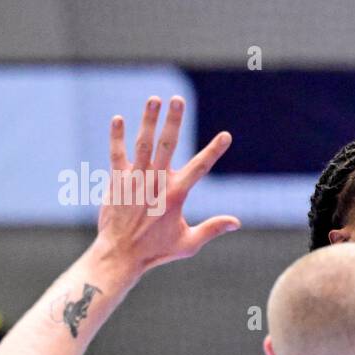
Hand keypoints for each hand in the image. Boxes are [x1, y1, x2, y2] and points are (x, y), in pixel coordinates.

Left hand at [95, 96, 239, 275]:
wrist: (120, 254)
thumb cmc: (156, 251)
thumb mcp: (189, 243)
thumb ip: (212, 229)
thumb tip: (237, 222)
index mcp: (176, 195)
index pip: (200, 167)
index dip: (214, 151)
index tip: (225, 136)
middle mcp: (156, 182)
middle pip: (168, 145)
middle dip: (173, 121)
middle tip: (178, 99)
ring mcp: (135, 179)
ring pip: (144, 143)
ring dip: (149, 120)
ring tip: (155, 99)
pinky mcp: (117, 181)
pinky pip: (117, 154)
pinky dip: (117, 136)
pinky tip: (119, 119)